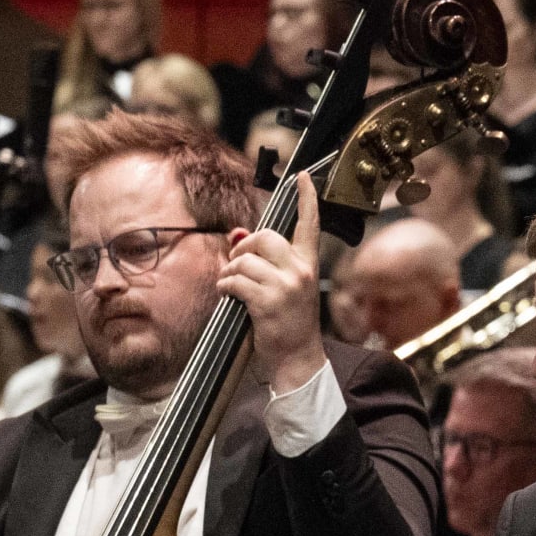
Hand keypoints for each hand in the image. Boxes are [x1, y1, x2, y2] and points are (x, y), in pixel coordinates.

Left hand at [224, 172, 326, 395]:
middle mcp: (301, 271)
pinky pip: (234, 280)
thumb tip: (236, 235)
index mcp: (309, 265)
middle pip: (264, 237)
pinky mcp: (268, 300)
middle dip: (244, 248)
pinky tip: (231, 298)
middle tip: (240, 266)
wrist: (298, 358)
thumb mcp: (284, 288)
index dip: (306, 198)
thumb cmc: (289, 323)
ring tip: (236, 290)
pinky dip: (226, 288)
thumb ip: (264, 262)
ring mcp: (286, 286)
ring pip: (244, 260)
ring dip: (231, 273)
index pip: (310, 225)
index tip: (302, 177)